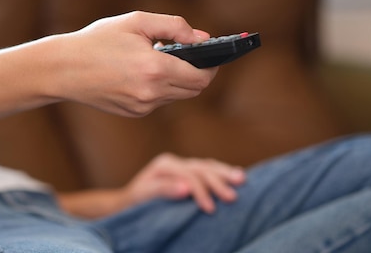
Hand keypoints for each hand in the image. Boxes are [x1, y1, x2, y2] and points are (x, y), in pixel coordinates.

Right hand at [56, 11, 217, 116]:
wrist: (64, 70)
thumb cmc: (98, 40)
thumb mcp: (137, 22)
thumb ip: (175, 26)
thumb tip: (203, 38)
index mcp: (155, 68)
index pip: (202, 77)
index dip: (212, 66)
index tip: (212, 56)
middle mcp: (152, 93)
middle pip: (194, 90)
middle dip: (198, 74)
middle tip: (189, 56)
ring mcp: (142, 107)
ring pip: (177, 97)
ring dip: (178, 81)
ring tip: (161, 61)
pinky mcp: (134, 113)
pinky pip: (159, 102)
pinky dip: (160, 89)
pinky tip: (143, 73)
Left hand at [123, 153, 245, 212]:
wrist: (128, 202)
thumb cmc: (135, 202)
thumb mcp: (144, 195)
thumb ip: (164, 189)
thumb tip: (186, 188)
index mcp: (164, 165)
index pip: (189, 175)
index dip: (201, 191)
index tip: (210, 209)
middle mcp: (174, 162)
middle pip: (201, 168)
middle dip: (219, 181)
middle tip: (233, 196)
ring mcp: (182, 165)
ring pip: (207, 166)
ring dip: (225, 173)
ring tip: (242, 179)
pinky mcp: (188, 172)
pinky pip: (208, 169)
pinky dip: (221, 173)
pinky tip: (235, 175)